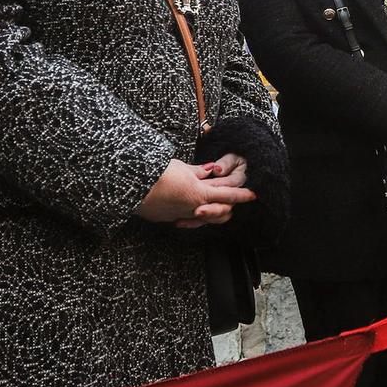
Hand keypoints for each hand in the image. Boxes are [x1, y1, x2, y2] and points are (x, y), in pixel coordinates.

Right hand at [137, 157, 255, 227]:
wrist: (132, 186)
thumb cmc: (157, 172)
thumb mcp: (181, 167)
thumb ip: (199, 171)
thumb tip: (212, 170)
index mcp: (199, 192)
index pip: (228, 194)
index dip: (242, 195)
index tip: (253, 195)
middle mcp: (193, 208)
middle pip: (221, 212)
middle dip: (230, 207)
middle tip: (233, 200)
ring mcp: (181, 216)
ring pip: (205, 219)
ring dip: (212, 213)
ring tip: (213, 205)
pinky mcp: (169, 219)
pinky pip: (187, 220)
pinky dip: (193, 216)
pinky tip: (191, 210)